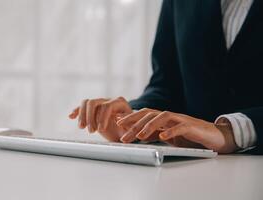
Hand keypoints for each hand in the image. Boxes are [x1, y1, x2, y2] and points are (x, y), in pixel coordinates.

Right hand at [69, 97, 132, 141]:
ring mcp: (100, 102)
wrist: (125, 129)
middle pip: (94, 102)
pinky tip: (71, 117)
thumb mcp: (131, 128)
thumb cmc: (129, 129)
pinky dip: (76, 111)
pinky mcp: (93, 108)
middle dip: (90, 117)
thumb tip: (117, 118)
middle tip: (91, 131)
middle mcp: (109, 100)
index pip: (107, 106)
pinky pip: (83, 106)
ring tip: (82, 128)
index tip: (100, 130)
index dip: (102, 117)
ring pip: (86, 103)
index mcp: (119, 102)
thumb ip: (127, 124)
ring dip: (82, 115)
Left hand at [117, 108, 237, 152]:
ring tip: (139, 136)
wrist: (214, 136)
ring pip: (163, 117)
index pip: (144, 114)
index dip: (131, 117)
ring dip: (149, 126)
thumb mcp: (168, 136)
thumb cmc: (189, 136)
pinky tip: (162, 137)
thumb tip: (136, 134)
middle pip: (150, 115)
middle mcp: (170, 116)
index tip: (117, 123)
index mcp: (163, 118)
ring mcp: (181, 120)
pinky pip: (180, 127)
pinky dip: (171, 131)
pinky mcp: (192, 127)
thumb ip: (154, 133)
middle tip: (123, 136)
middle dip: (134, 124)